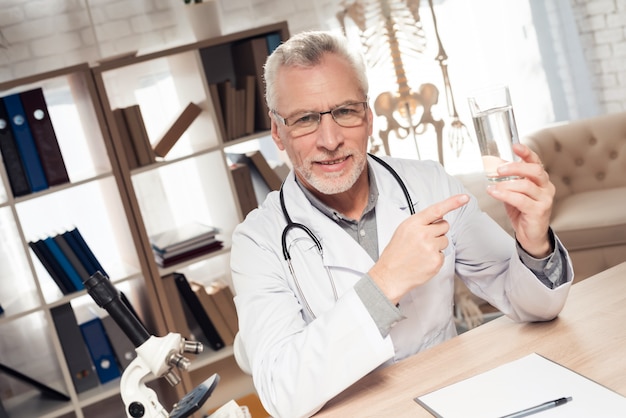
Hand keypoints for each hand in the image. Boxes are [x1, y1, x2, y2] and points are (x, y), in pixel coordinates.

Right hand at [369, 194, 469, 304]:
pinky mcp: (436, 260)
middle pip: (444, 225)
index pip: (437, 209)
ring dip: (437, 245)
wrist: (390, 275)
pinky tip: (423, 261)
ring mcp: (430, 248)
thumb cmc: (396, 253)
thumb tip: (438, 216)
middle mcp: (423, 234)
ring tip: (421, 252)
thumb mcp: (403, 230)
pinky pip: (443, 254)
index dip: (453, 202)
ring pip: (445, 240)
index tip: (464, 198)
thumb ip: (420, 222)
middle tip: (424, 240)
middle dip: (438, 231)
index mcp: (413, 224)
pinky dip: (435, 257)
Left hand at [487, 143, 554, 257]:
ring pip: (526, 186)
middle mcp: (546, 187)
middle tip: (499, 169)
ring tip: (493, 186)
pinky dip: (505, 195)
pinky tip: (494, 193)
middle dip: (515, 167)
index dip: (526, 153)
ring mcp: (545, 199)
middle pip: (534, 170)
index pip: (536, 162)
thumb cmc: (522, 211)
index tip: (515, 146)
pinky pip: (520, 200)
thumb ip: (509, 180)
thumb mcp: (515, 191)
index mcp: (540, 179)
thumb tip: (494, 166)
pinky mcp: (539, 211)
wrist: (531, 234)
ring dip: (506, 184)